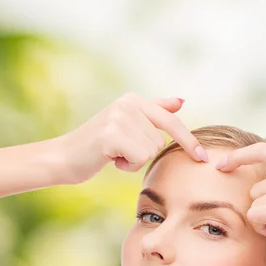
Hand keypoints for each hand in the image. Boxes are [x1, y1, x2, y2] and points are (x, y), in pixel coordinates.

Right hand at [54, 92, 206, 184]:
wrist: (62, 158)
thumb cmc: (96, 147)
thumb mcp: (126, 124)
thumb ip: (154, 111)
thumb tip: (181, 101)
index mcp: (133, 99)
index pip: (170, 121)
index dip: (188, 140)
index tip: (203, 157)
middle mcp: (127, 103)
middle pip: (160, 141)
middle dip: (143, 153)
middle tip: (119, 152)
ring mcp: (119, 117)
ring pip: (151, 151)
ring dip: (134, 160)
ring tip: (113, 154)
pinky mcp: (111, 134)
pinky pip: (139, 158)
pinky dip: (127, 166)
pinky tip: (109, 159)